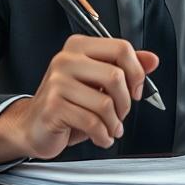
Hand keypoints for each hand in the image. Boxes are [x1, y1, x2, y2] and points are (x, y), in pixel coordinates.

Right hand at [0, 35, 158, 161]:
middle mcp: (66, 59)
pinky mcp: (53, 106)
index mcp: (79, 47)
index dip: (136, 72)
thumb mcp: (98, 82)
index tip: (135, 90)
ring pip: (105, 103)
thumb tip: (152, 59)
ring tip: (110, 128)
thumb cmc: (67, 103)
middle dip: (125, 103)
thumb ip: (125, 67)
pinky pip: (92, 122)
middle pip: (116, 76)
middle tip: (121, 114)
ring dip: (114, 124)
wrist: (33, 125)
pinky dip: (103, 135)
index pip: (121, 48)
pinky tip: (101, 137)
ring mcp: (57, 82)